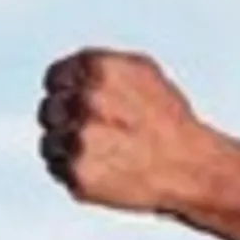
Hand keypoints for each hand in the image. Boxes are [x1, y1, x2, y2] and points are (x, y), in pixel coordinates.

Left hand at [39, 49, 221, 215]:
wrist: (191, 168)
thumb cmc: (167, 120)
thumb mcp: (142, 73)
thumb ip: (99, 65)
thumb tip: (67, 70)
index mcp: (98, 69)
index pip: (54, 78)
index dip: (65, 93)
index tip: (83, 107)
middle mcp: (86, 101)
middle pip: (48, 111)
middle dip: (66, 122)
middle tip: (98, 135)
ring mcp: (80, 139)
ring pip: (49, 143)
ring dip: (68, 150)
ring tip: (104, 155)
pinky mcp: (79, 174)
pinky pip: (57, 170)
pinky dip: (74, 173)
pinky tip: (104, 171)